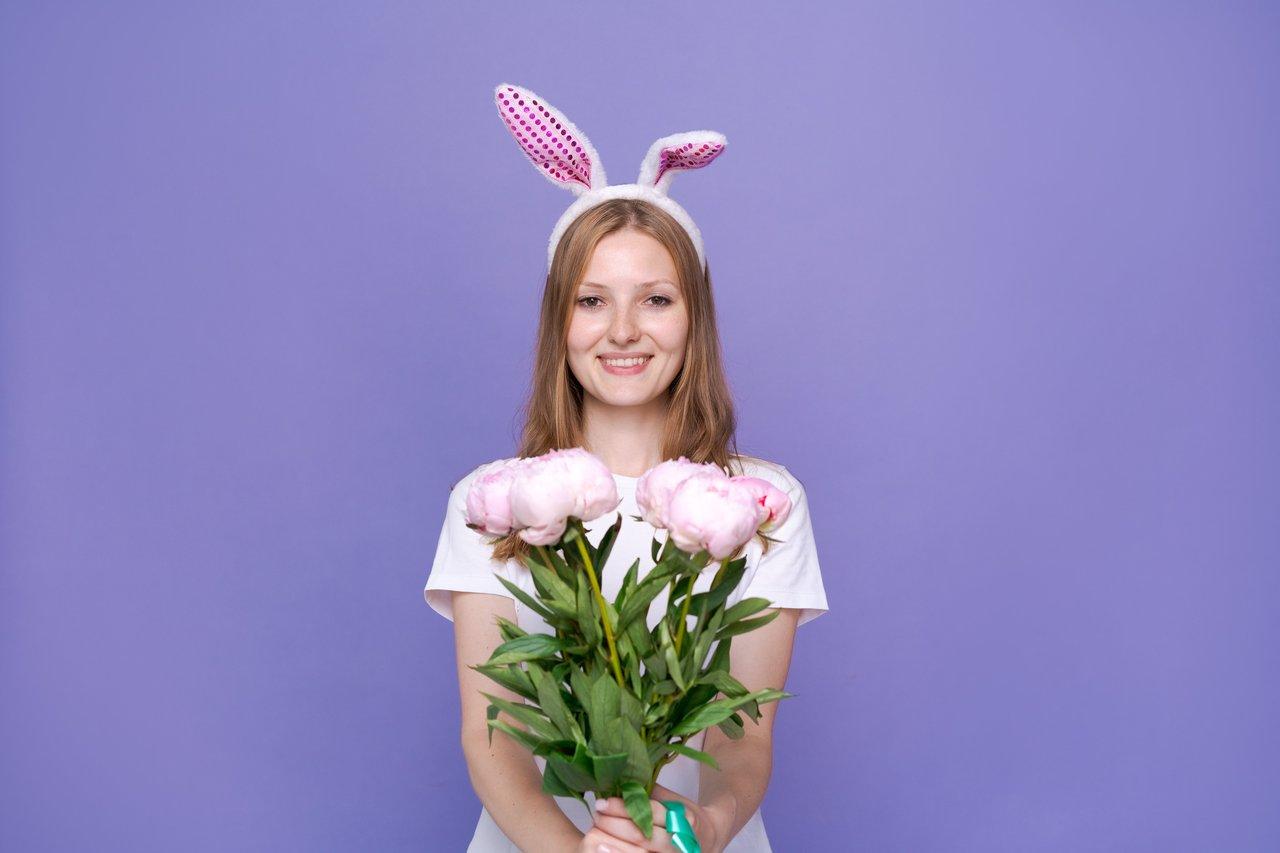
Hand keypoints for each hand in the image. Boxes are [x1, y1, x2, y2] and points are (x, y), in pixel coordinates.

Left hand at [590, 783, 729, 852]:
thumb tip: (620, 780)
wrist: (709, 841)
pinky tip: (607, 851)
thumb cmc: (686, 818)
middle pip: (642, 835)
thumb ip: (650, 792)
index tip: (603, 802)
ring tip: (595, 835)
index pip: (649, 812)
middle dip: (615, 825)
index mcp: (684, 819)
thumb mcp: (674, 800)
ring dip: (615, 844)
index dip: (623, 807)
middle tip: (596, 816)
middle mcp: (681, 842)